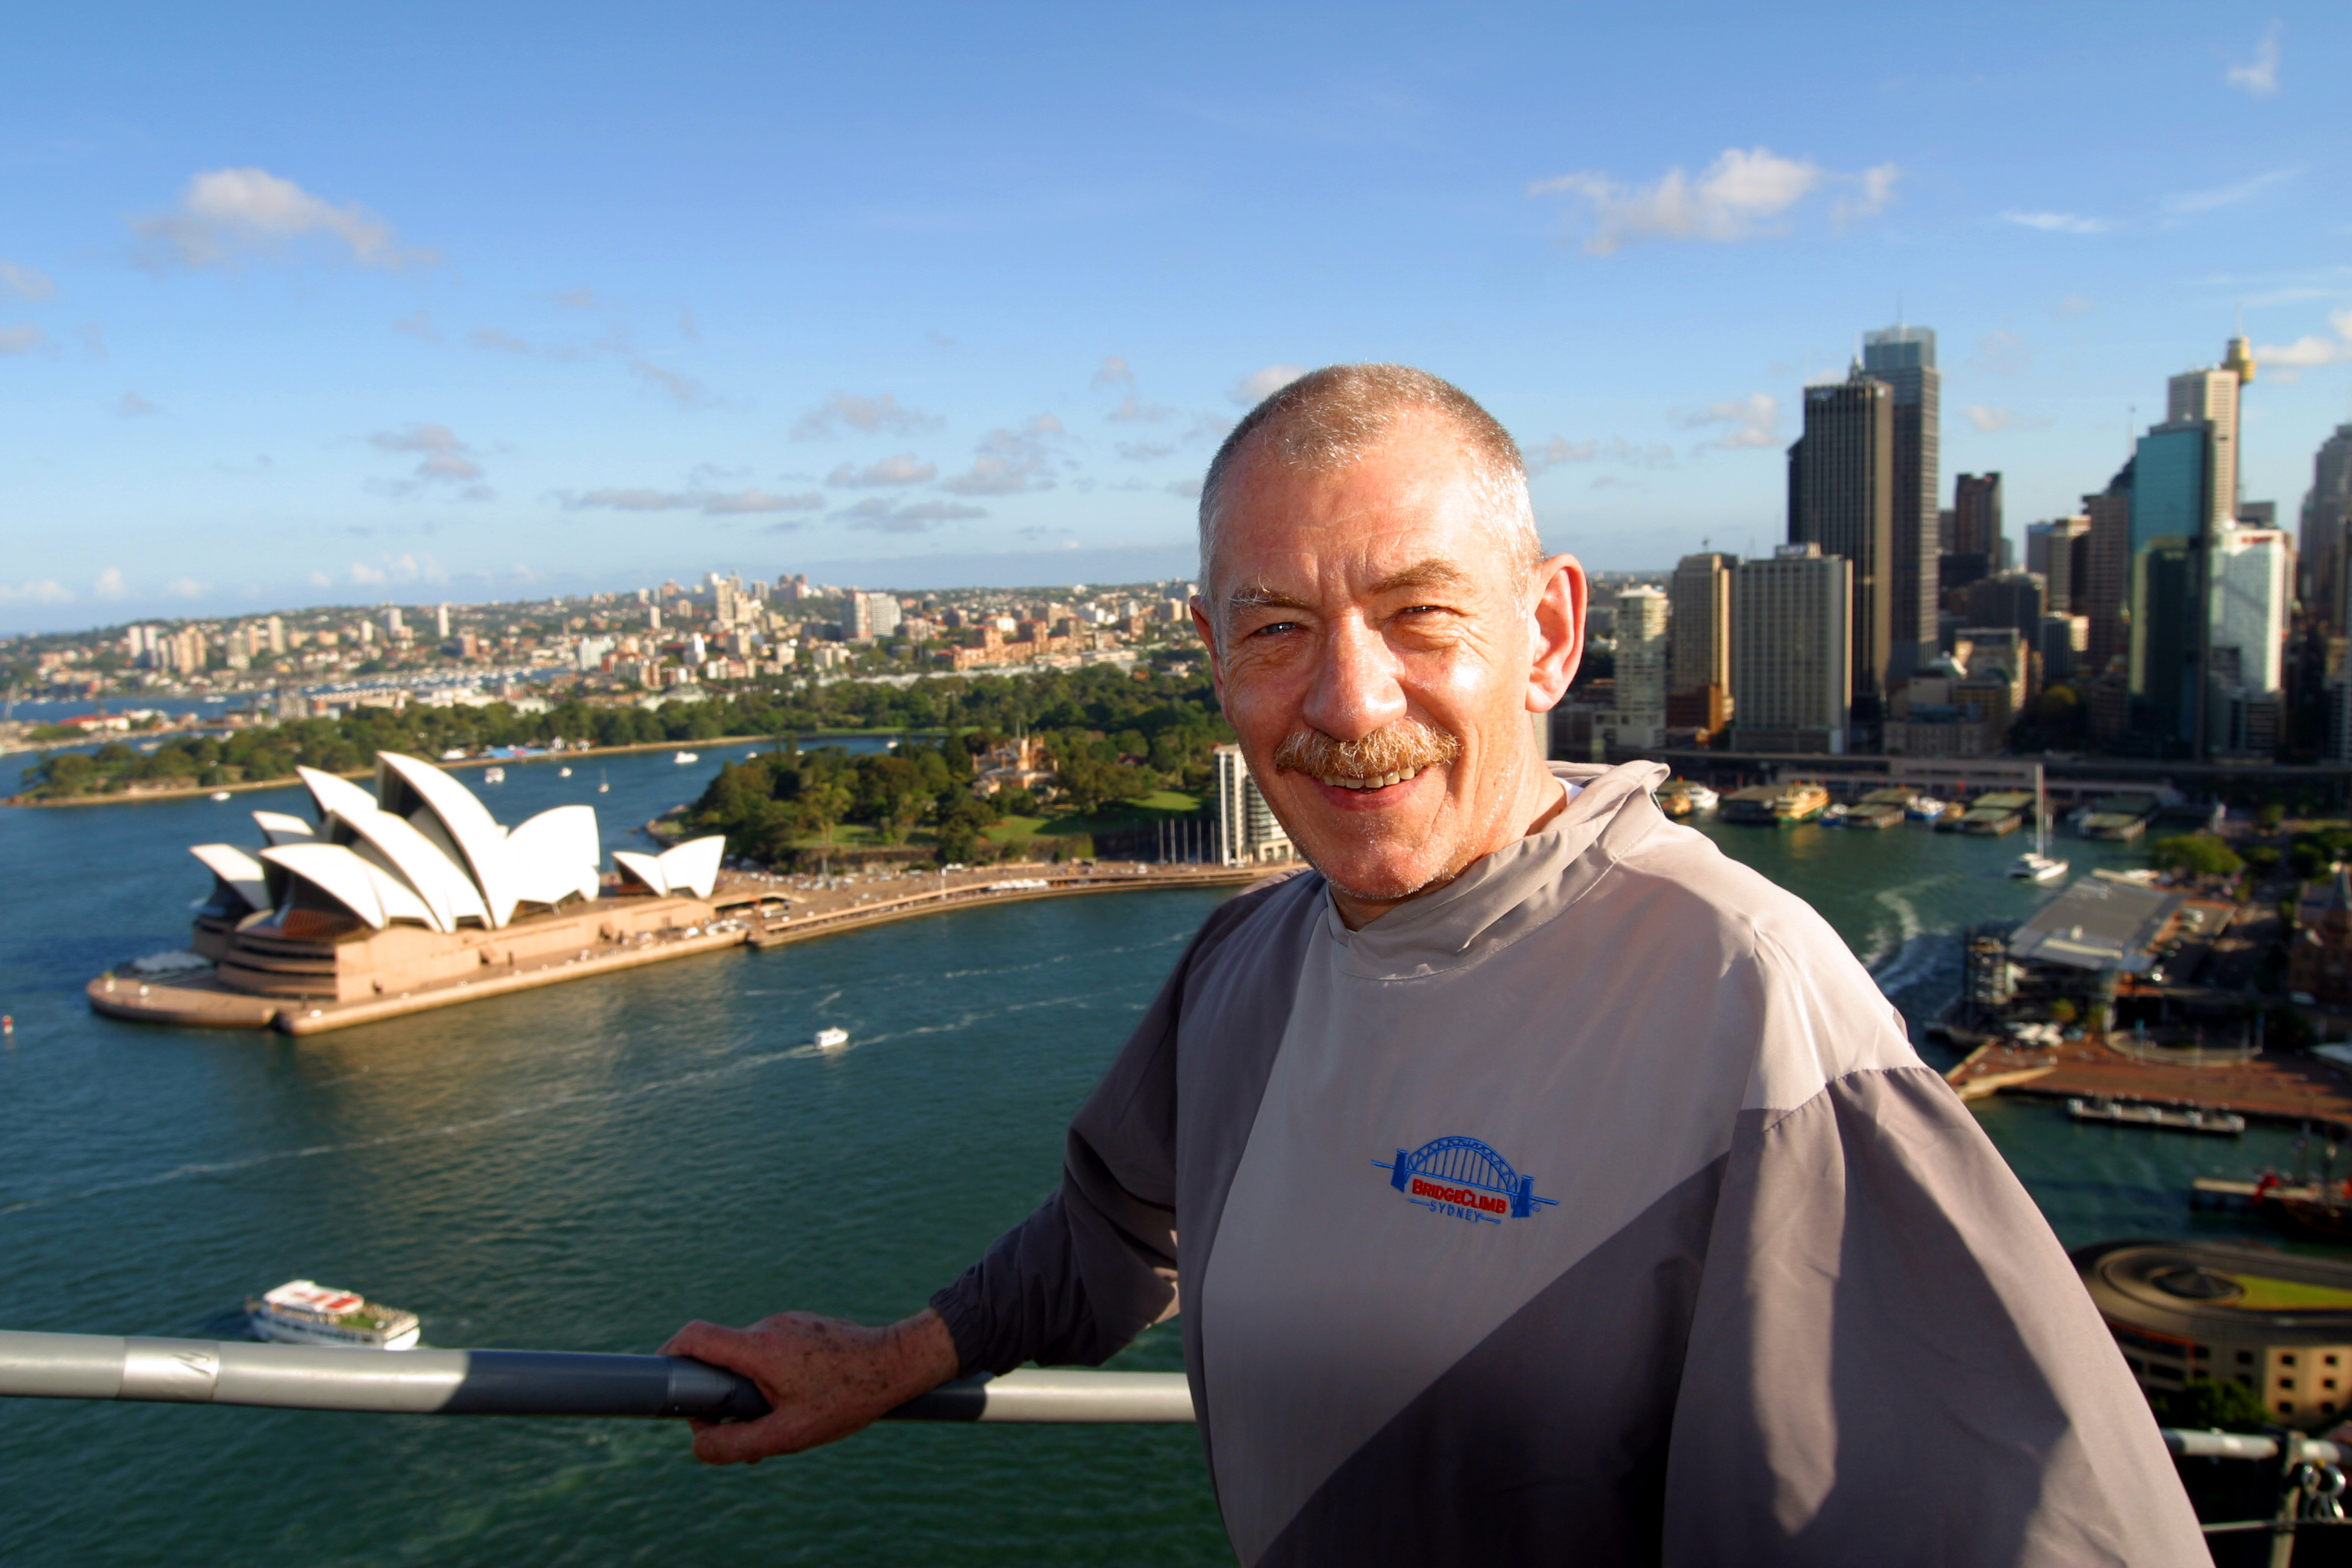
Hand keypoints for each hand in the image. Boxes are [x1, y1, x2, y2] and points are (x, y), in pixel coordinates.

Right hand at [659, 1307, 961, 1463]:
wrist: (899, 1363)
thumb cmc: (848, 1398)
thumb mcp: (790, 1434)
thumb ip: (738, 1444)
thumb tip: (697, 1446)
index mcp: (759, 1348)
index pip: (695, 1336)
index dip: (668, 1354)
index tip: (662, 1379)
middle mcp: (768, 1327)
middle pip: (719, 1355)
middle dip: (718, 1395)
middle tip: (739, 1432)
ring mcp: (787, 1323)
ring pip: (747, 1358)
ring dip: (749, 1391)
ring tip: (781, 1421)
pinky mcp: (803, 1326)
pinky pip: (772, 1352)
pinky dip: (771, 1378)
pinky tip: (801, 1402)